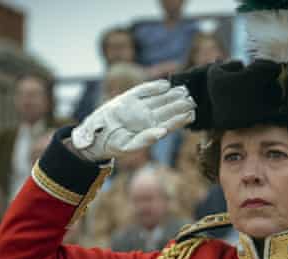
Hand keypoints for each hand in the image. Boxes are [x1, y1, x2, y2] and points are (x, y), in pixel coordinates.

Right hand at [71, 80, 194, 161]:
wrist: (94, 136)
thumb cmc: (112, 144)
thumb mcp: (128, 146)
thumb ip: (145, 140)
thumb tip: (162, 133)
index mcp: (150, 130)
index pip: (170, 123)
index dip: (181, 119)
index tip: (192, 113)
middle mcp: (147, 118)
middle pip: (167, 109)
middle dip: (180, 104)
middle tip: (193, 99)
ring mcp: (139, 107)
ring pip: (159, 99)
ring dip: (172, 94)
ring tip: (184, 90)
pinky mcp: (129, 97)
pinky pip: (144, 90)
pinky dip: (154, 87)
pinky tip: (165, 84)